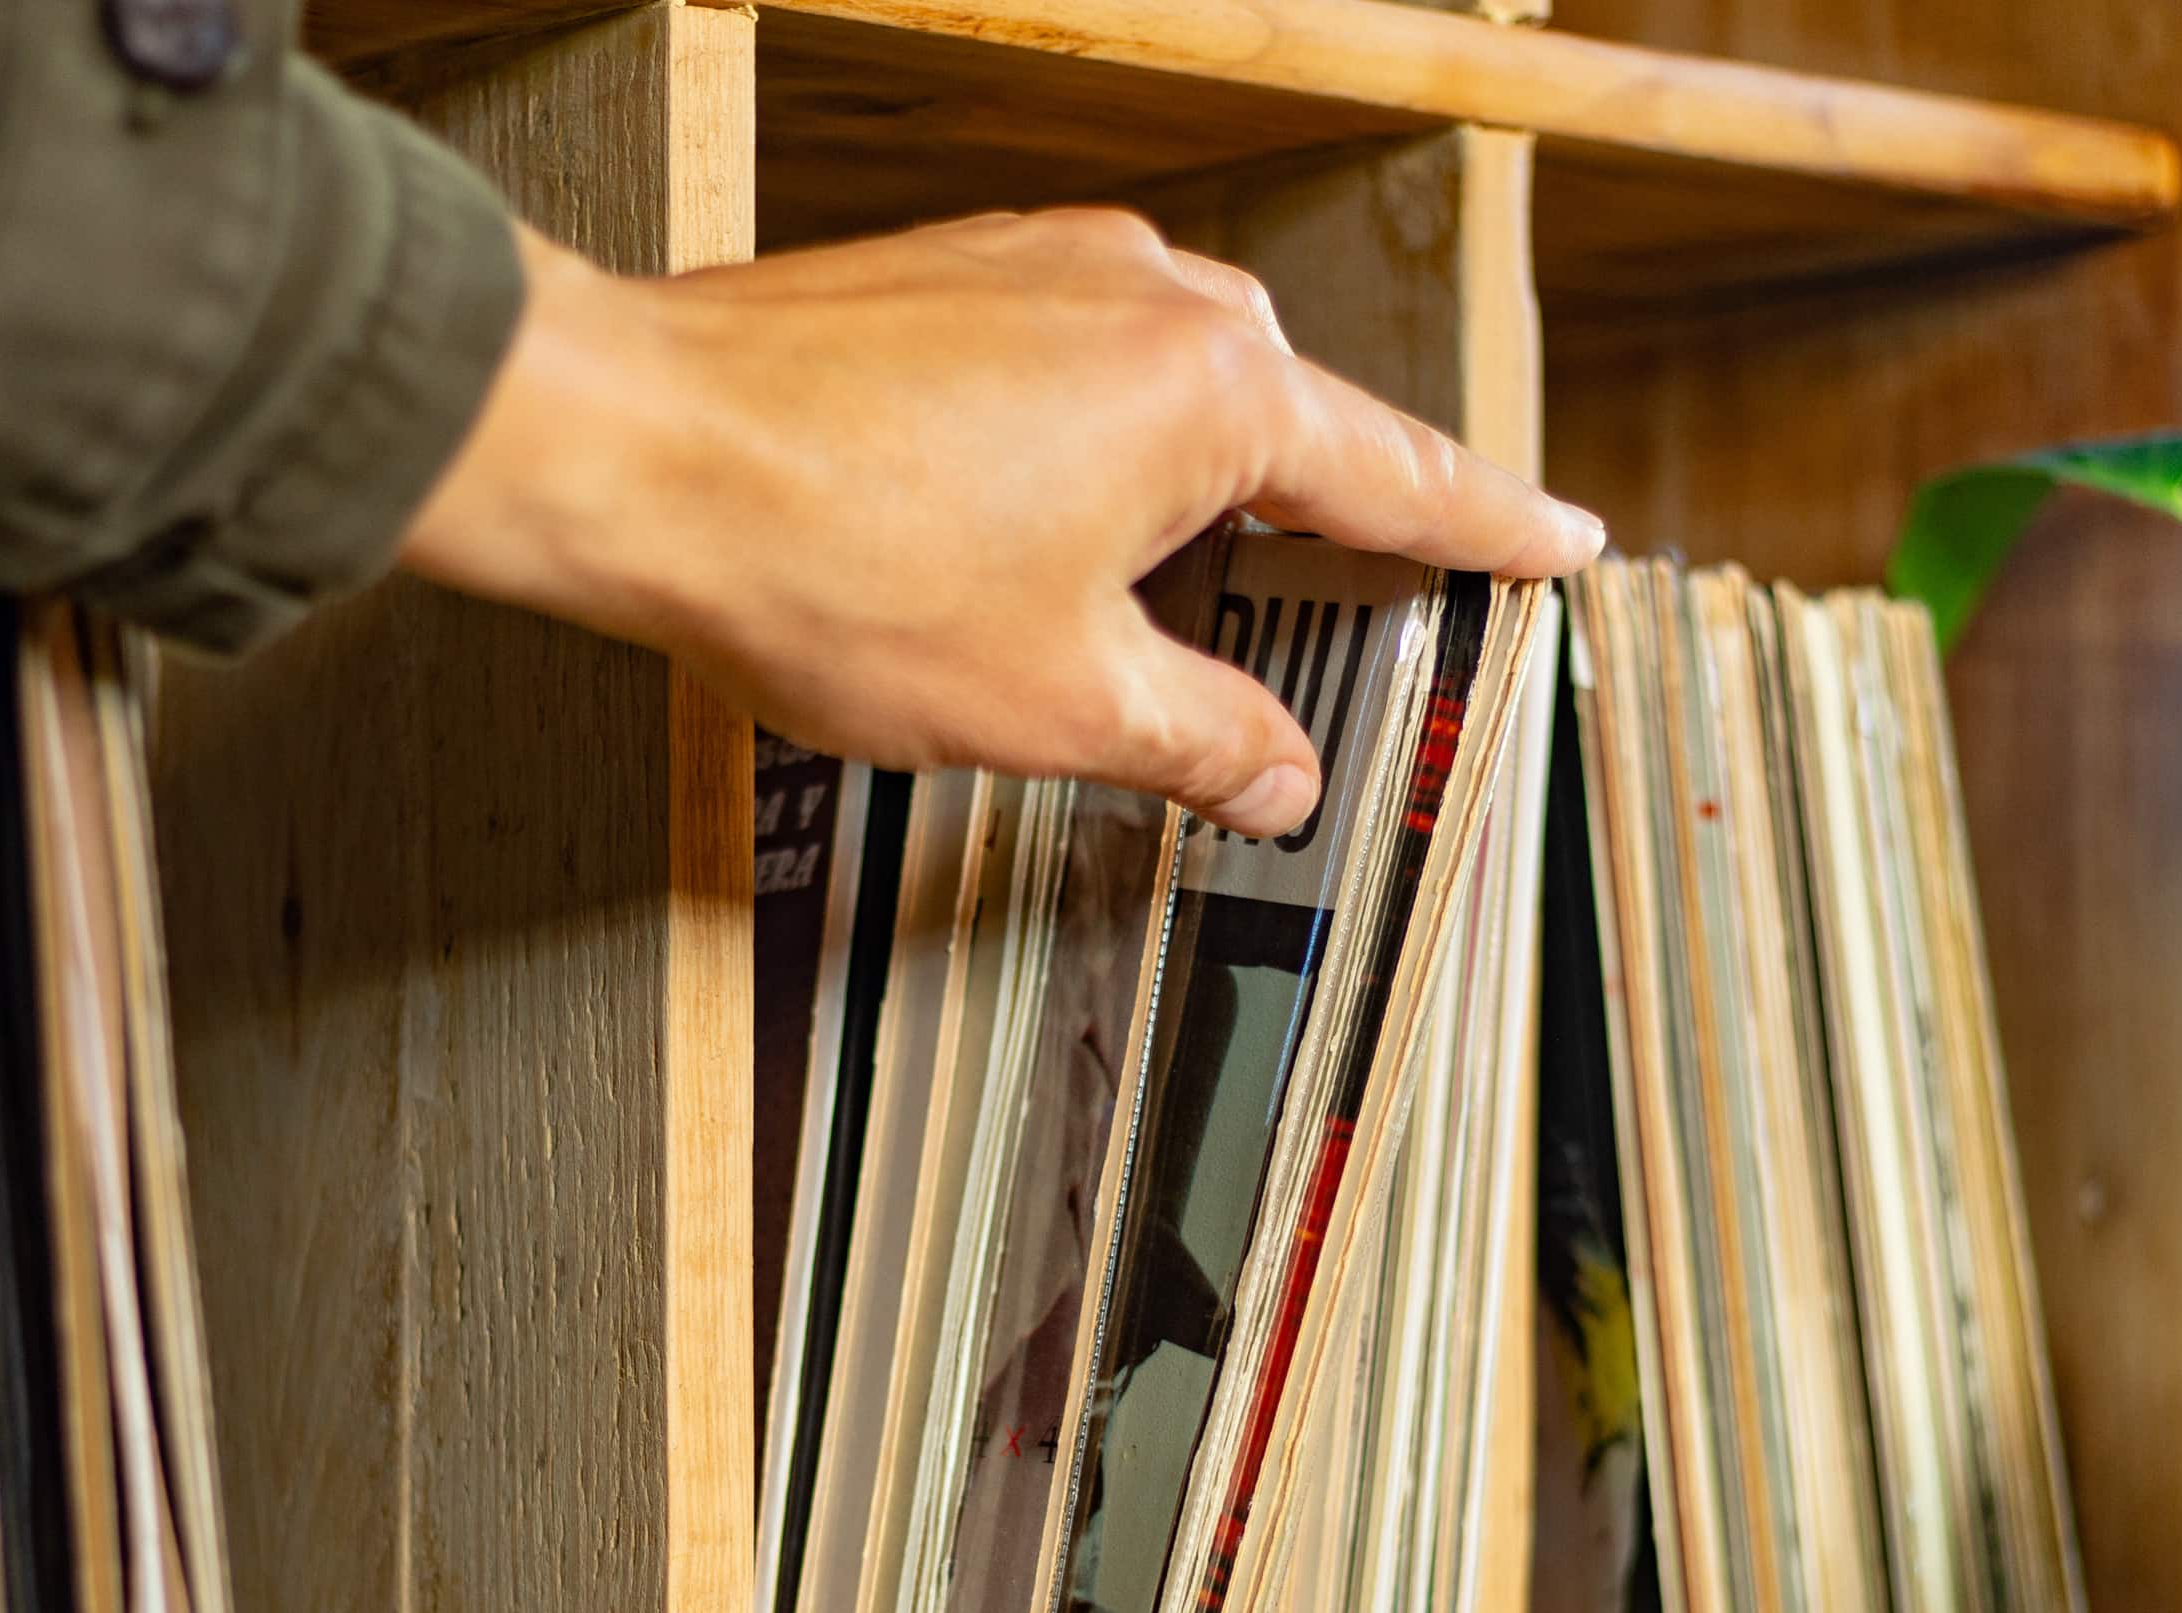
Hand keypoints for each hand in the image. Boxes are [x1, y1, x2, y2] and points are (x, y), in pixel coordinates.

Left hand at [395, 211, 1601, 840]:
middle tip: (1349, 636)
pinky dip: (1090, 465)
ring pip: (1172, 405)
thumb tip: (1277, 777)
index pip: (1403, 480)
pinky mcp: (955, 276)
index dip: (1490, 534)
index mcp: (1215, 389)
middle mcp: (1149, 292)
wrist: (621, 448)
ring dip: (1181, 512)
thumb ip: (1200, 739)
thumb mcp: (1056, 702)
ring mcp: (1045, 267)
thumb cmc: (821, 554)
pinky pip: (1076, 375)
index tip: (1560, 545)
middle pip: (1291, 437)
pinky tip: (1031, 545)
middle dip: (1316, 541)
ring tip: (1144, 624)